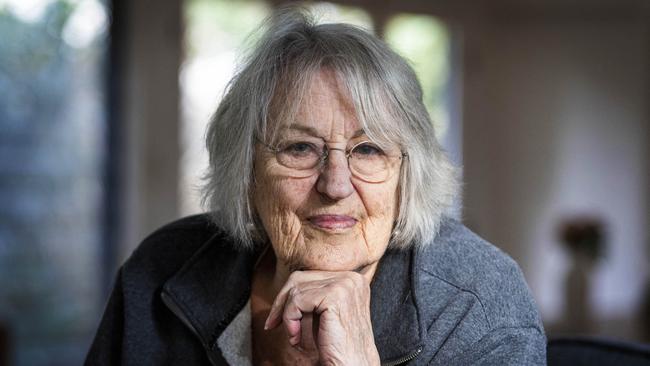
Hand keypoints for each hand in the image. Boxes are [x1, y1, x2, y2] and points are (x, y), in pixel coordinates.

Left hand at [264, 270, 380, 365]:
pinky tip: (295, 338)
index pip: (310, 275)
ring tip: (293, 336)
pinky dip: (290, 319)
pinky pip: (297, 301)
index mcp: (353, 280)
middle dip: (282, 301)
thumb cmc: (339, 347)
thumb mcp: (327, 314)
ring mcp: (345, 284)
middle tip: (273, 323)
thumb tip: (289, 285)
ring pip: (296, 289)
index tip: (278, 316)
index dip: (290, 295)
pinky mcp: (335, 296)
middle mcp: (352, 278)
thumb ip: (316, 295)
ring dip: (287, 315)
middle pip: (300, 278)